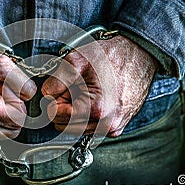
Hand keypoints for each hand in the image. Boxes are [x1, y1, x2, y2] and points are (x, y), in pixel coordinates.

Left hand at [41, 35, 157, 136]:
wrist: (140, 55)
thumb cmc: (113, 56)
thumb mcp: (77, 60)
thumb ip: (57, 79)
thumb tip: (45, 94)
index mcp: (97, 109)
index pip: (57, 117)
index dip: (52, 101)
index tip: (57, 90)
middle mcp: (107, 124)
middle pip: (65, 127)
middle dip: (63, 108)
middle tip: (70, 89)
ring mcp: (113, 128)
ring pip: (77, 129)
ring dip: (74, 113)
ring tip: (84, 92)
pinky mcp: (117, 127)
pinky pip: (90, 127)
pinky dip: (86, 116)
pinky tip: (93, 99)